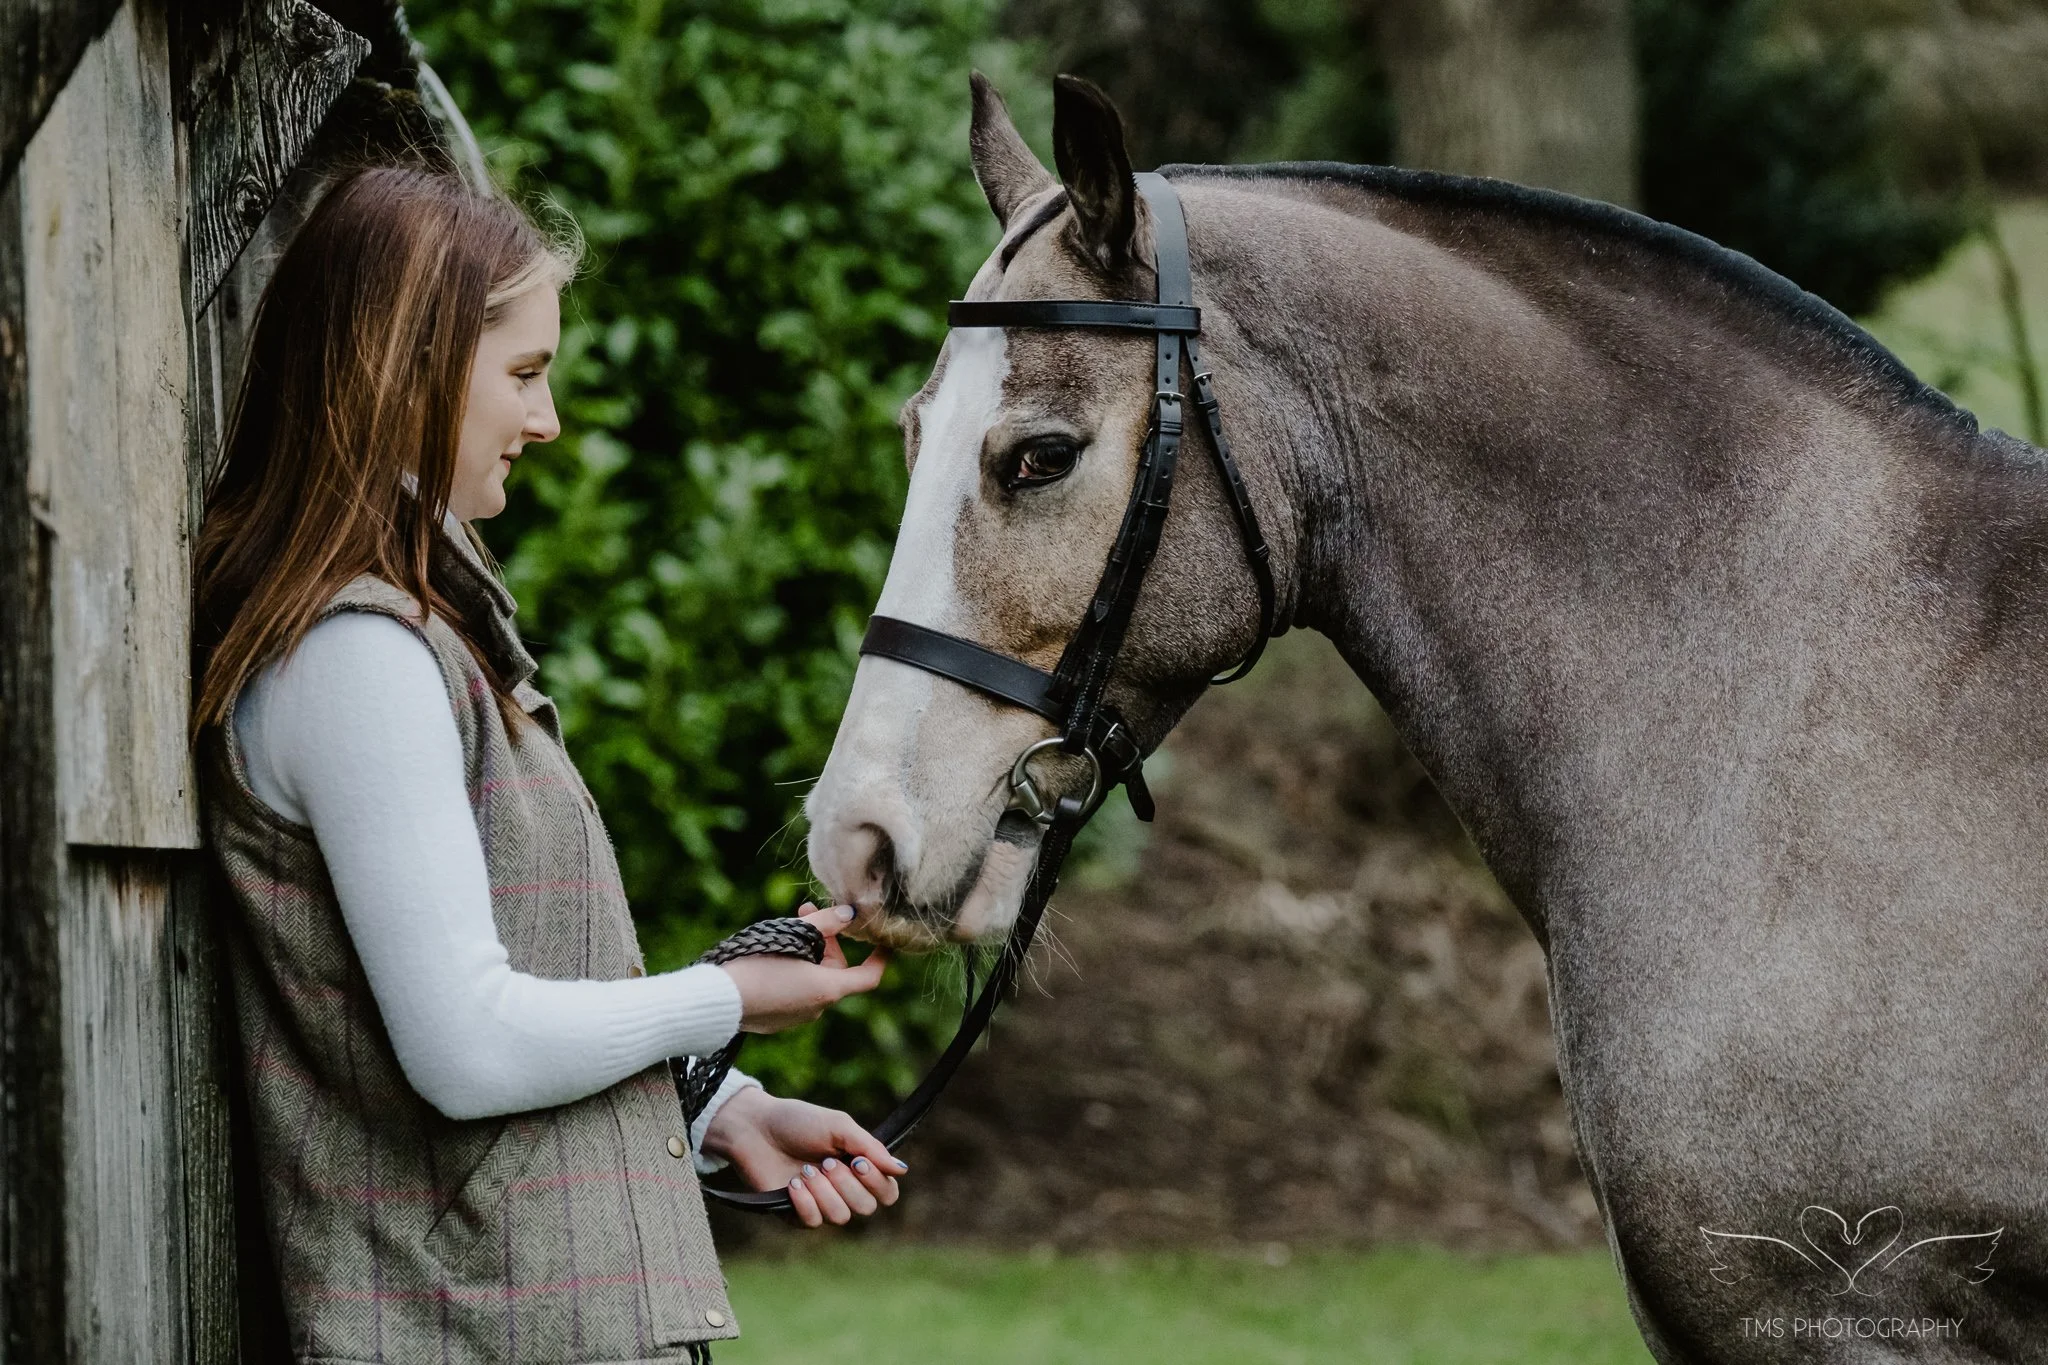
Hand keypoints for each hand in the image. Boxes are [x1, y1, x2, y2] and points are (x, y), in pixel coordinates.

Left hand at [700, 1086, 907, 1226]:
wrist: (756, 1128)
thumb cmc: (798, 1122)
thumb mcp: (839, 1126)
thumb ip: (871, 1148)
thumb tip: (902, 1169)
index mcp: (859, 1166)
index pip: (887, 1191)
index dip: (876, 1181)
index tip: (857, 1161)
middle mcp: (844, 1189)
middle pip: (867, 1207)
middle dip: (847, 1184)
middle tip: (826, 1162)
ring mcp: (821, 1203)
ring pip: (841, 1217)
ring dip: (824, 1191)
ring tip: (806, 1170)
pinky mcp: (797, 1214)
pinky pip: (814, 1222)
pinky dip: (805, 1202)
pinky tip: (793, 1183)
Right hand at [717, 903, 889, 1032]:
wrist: (718, 1001)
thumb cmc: (757, 965)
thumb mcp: (794, 936)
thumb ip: (826, 923)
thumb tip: (849, 915)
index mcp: (828, 989)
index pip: (869, 976)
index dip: (880, 958)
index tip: (883, 942)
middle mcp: (817, 1008)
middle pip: (834, 970)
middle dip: (824, 941)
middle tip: (804, 913)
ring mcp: (796, 1018)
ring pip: (812, 980)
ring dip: (805, 955)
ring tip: (782, 932)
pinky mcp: (777, 1022)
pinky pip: (793, 992)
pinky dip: (790, 973)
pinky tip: (767, 958)